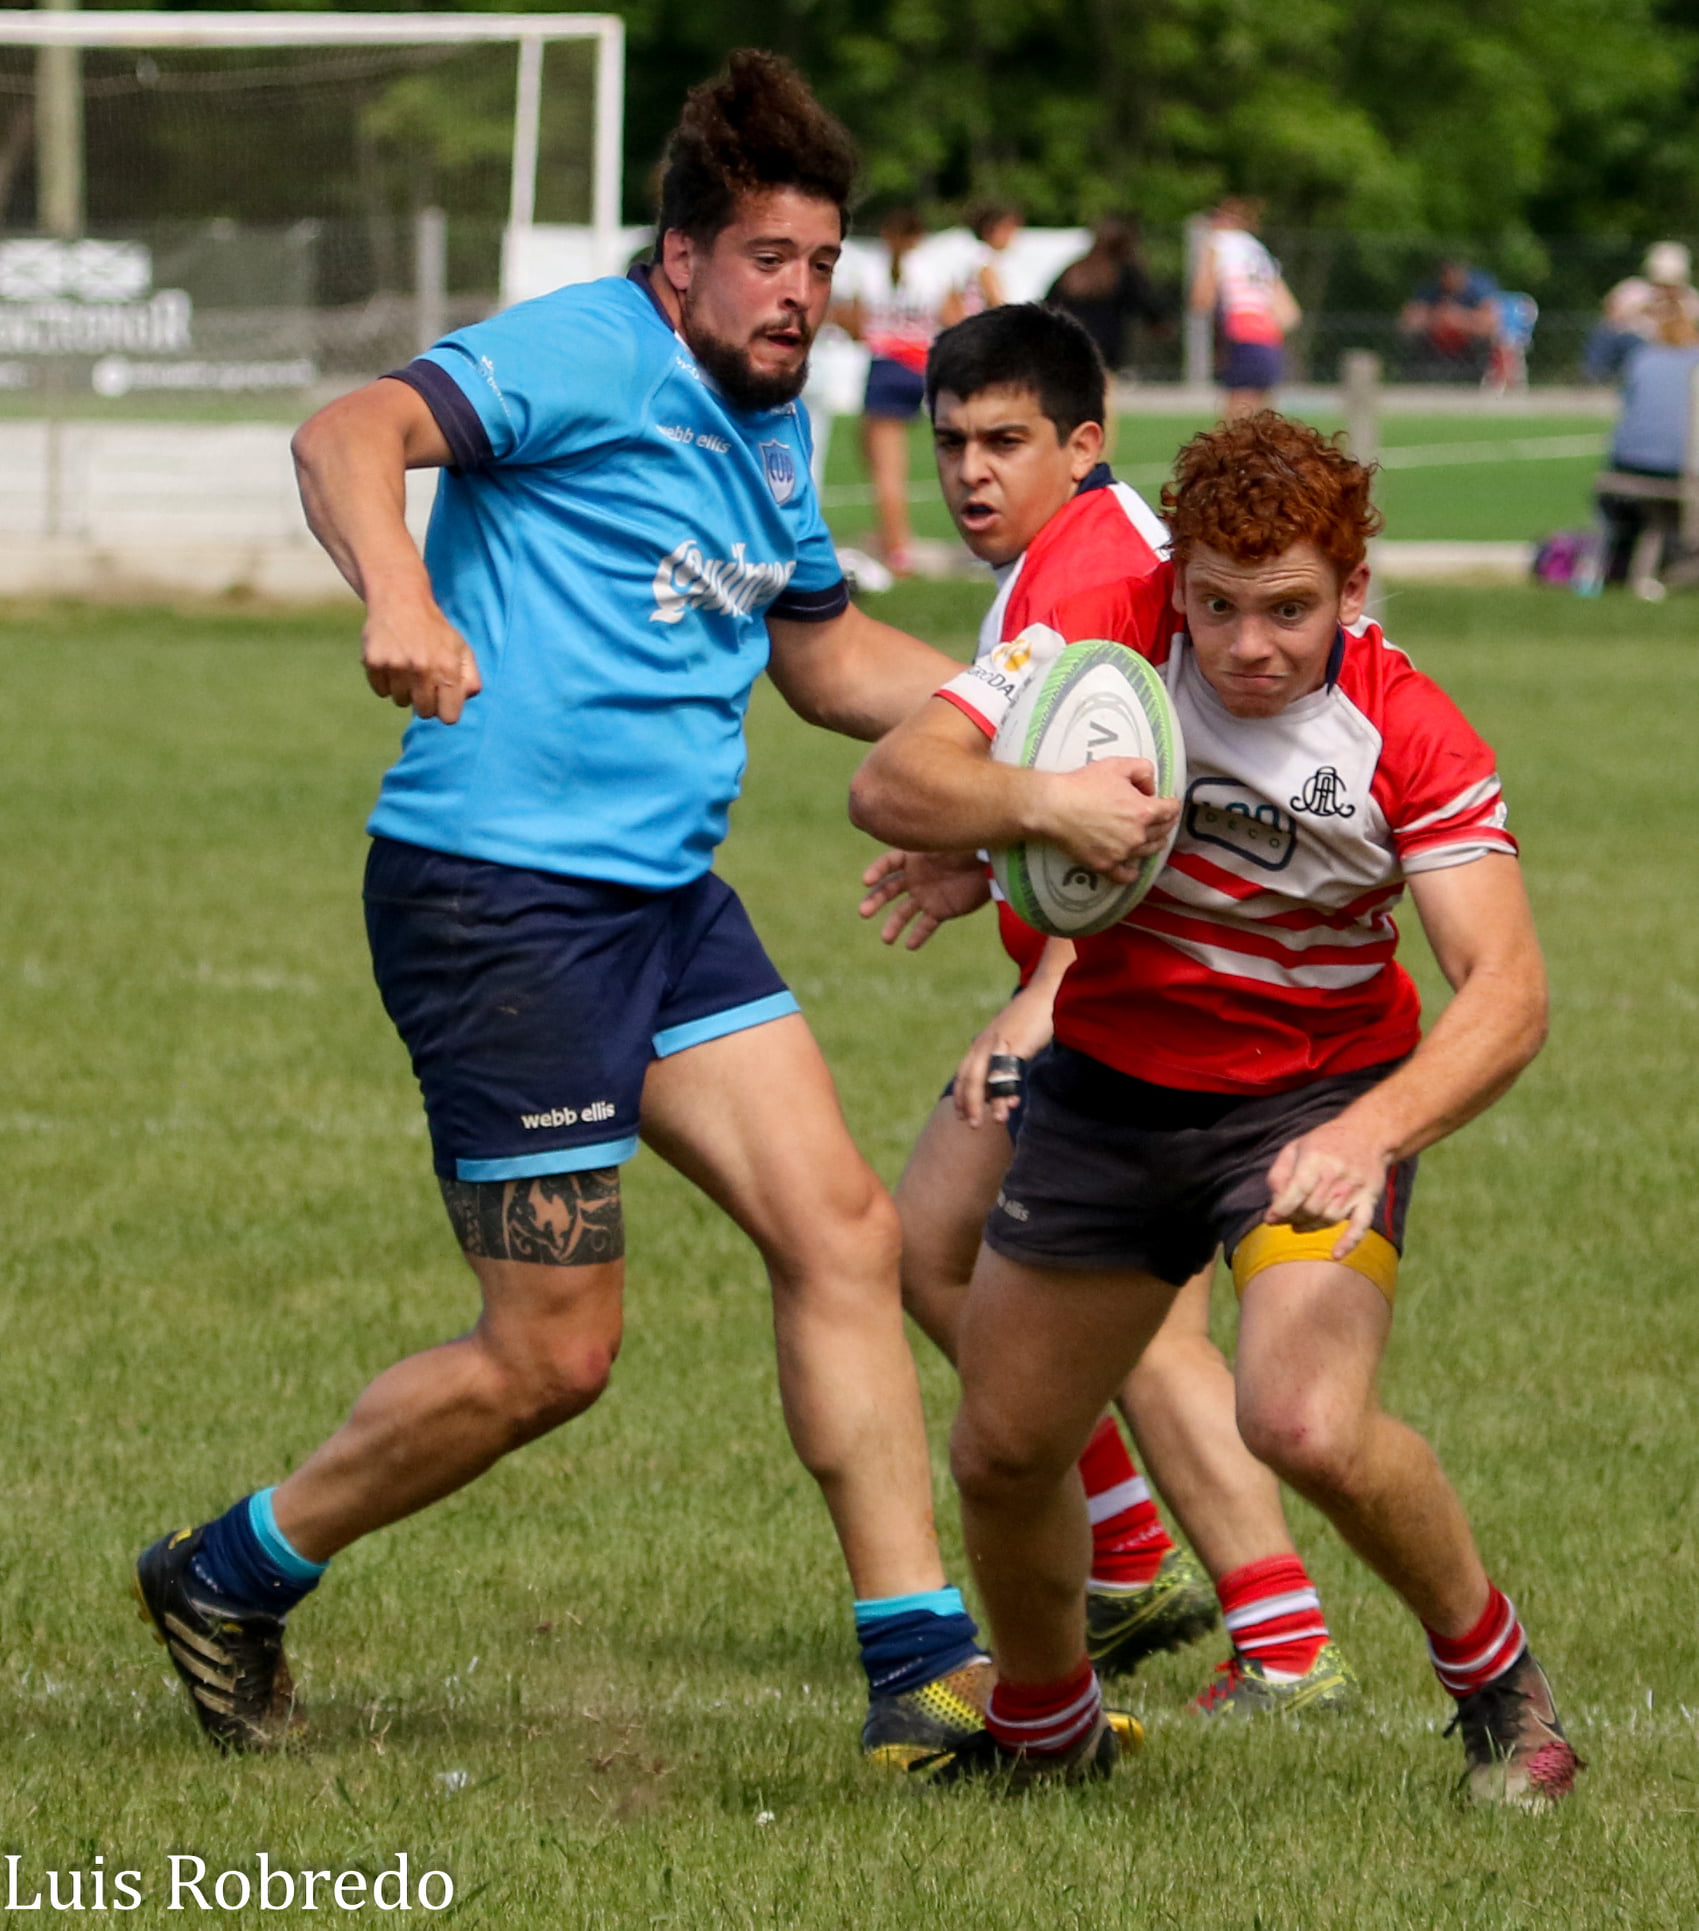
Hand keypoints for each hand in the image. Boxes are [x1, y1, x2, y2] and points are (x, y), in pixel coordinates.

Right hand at [362, 593, 482, 723]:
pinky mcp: (374, 662)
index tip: (442, 701)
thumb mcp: (461, 648)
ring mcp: (396, 666)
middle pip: (425, 712)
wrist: (400, 600)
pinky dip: (385, 682)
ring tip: (407, 667)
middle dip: (425, 701)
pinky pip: (381, 691)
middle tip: (423, 681)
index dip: (446, 710)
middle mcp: (422, 668)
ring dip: (404, 690)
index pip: (449, 716)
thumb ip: (470, 678)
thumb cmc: (434, 629)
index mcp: (448, 667)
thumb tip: (467, 700)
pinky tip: (391, 662)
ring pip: (401, 702)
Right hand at [858, 848, 990, 949]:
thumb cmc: (972, 845)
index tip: (867, 881)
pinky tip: (910, 945)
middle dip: (875, 901)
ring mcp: (926, 895)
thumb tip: (920, 828)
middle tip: (864, 912)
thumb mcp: (952, 839)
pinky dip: (919, 935)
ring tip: (887, 939)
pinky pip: (926, 925)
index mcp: (914, 857)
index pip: (888, 864)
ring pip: (903, 912)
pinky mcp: (940, 911)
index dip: (876, 871)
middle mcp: (914, 878)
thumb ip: (935, 839)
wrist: (993, 864)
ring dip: (894, 925)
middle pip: (888, 890)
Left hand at [953, 982, 1056, 1128]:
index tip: (961, 1116)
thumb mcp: (1009, 1038)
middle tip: (973, 1126)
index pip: (963, 1074)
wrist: (1046, 994)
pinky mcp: (1015, 1044)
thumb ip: (1001, 1058)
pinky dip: (1006, 1090)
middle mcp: (984, 1044)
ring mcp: (998, 1043)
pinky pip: (1006, 1072)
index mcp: (980, 1043)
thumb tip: (999, 1082)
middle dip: (970, 1105)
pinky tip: (1010, 1104)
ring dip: (989, 1103)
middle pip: (969, 1080)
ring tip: (995, 1121)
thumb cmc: (1030, 1018)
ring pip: (985, 1079)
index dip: (961, 1096)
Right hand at [1035, 759, 1179, 881]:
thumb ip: (1143, 770)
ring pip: (1148, 852)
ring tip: (1152, 840)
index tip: (1169, 803)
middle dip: (1165, 824)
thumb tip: (1150, 787)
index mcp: (1144, 811)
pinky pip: (1126, 875)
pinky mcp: (1105, 865)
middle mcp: (1137, 835)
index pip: (1170, 810)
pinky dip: (1132, 872)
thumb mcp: (1118, 765)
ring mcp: (1122, 853)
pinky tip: (1133, 868)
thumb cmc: (1083, 785)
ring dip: (1154, 844)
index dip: (1172, 804)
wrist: (1054, 807)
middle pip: (1162, 832)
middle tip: (1162, 819)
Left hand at [1263, 1113, 1394, 1258]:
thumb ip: (1279, 1174)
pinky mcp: (1369, 1199)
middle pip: (1311, 1209)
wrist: (1367, 1135)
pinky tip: (1335, 1254)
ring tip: (1301, 1223)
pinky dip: (1349, 1242)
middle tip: (1287, 1218)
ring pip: (1328, 1219)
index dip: (1281, 1209)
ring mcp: (1354, 1189)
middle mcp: (1336, 1175)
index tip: (1270, 1219)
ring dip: (1311, 1226)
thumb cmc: (1324, 1143)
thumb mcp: (1294, 1148)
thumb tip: (1274, 1204)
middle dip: (1294, 1218)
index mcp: (1316, 1159)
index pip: (1296, 1191)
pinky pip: (1361, 1225)